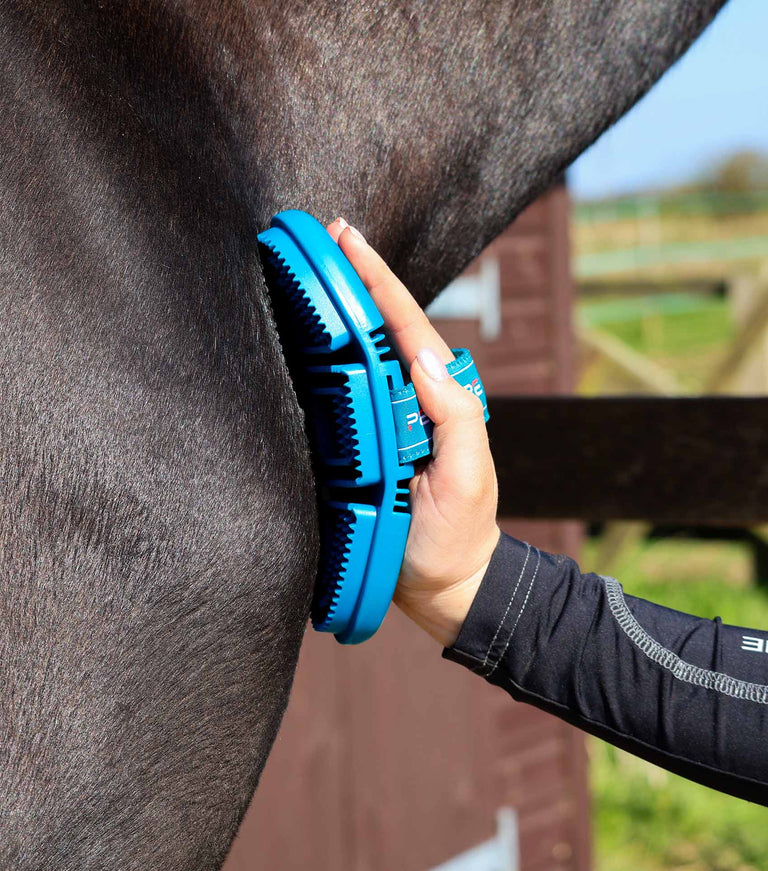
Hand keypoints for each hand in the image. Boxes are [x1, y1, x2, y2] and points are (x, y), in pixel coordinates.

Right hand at [325, 218, 499, 646]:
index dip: (376, 280)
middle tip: (319, 236)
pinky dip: (321, 361)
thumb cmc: (457, 535)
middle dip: (350, 279)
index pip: (404, 326)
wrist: (444, 585)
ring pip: (356, 355)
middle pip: (377, 329)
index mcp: (436, 399)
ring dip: (333, 311)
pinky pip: (339, 395)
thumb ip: (456, 419)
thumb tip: (426, 359)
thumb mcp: (469, 478)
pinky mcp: (360, 446)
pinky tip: (299, 338)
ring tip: (304, 271)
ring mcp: (382, 422)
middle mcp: (406, 401)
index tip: (347, 239)